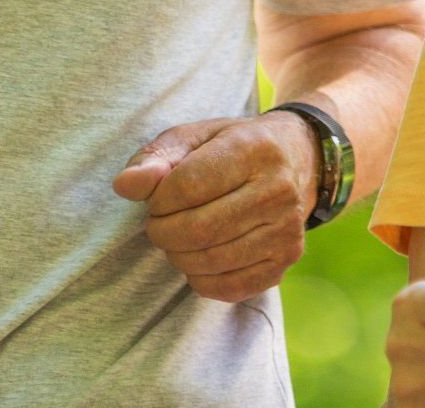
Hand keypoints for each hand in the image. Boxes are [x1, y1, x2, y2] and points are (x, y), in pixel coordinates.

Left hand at [112, 111, 319, 302]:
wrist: (298, 158)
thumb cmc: (234, 146)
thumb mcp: (195, 137)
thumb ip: (156, 158)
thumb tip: (125, 185)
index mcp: (254, 149)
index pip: (186, 187)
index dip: (157, 198)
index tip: (158, 197)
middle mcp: (278, 190)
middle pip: (197, 229)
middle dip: (162, 231)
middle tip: (161, 222)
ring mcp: (287, 229)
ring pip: (210, 261)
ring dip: (178, 255)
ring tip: (180, 237)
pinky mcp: (286, 259)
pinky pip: (229, 287)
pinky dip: (201, 279)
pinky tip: (201, 256)